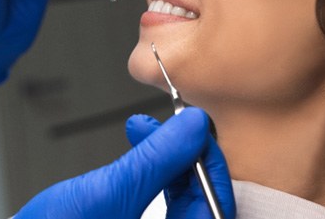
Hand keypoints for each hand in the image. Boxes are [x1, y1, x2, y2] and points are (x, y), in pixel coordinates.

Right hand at [13, 107, 234, 218]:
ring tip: (142, 127)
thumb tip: (195, 125)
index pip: (216, 201)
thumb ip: (157, 159)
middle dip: (182, 150)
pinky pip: (159, 187)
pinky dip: (150, 161)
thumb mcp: (109, 194)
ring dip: (163, 151)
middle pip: (200, 192)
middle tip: (167, 123)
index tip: (191, 125)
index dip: (208, 158)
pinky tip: (138, 140)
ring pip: (180, 187)